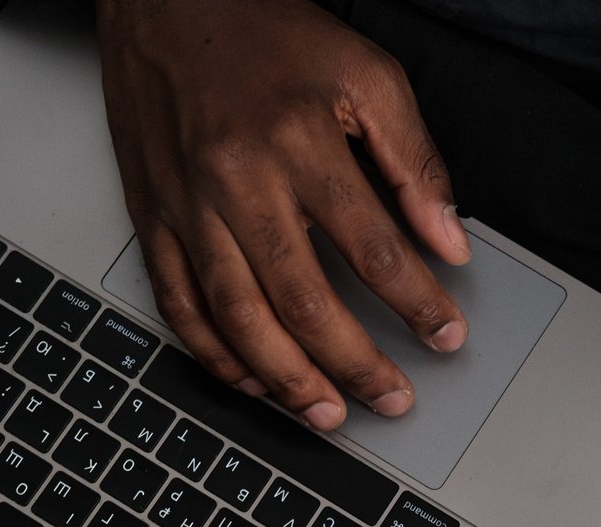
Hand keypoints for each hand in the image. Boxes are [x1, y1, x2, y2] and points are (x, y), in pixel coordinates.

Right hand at [95, 0, 470, 430]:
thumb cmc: (265, 30)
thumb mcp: (365, 74)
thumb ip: (414, 160)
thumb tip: (448, 240)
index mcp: (297, 142)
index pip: (373, 247)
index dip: (416, 302)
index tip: (446, 337)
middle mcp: (237, 180)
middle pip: (302, 299)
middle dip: (354, 363)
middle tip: (391, 399)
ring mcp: (186, 204)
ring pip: (237, 315)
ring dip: (285, 378)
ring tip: (327, 414)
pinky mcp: (152, 215)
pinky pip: (177, 300)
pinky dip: (212, 351)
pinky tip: (249, 380)